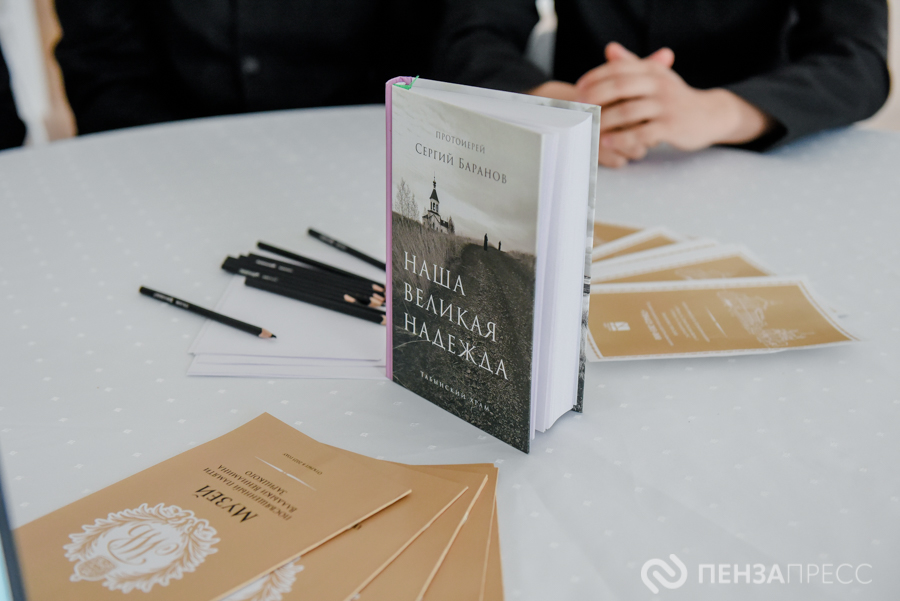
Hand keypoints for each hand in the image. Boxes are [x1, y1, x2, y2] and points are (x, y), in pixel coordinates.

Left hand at [576, 42, 773, 166]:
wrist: (709, 115)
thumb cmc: (675, 97)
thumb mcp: (656, 77)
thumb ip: (632, 64)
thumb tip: (610, 48)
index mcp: (652, 70)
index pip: (618, 68)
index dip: (595, 77)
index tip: (577, 89)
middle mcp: (659, 84)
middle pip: (620, 86)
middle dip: (595, 97)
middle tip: (578, 108)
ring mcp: (666, 105)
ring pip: (628, 111)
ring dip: (604, 120)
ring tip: (588, 127)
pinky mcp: (671, 126)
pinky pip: (642, 133)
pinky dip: (622, 138)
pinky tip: (607, 142)